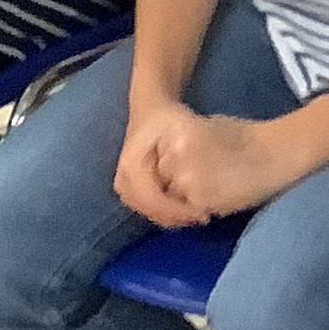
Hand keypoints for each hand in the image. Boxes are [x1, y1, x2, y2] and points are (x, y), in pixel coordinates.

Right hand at [115, 102, 214, 228]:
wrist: (152, 112)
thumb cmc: (168, 120)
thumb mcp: (180, 129)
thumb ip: (185, 153)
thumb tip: (188, 180)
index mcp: (132, 167)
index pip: (153, 201)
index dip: (178, 212)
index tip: (203, 214)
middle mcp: (123, 181)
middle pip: (151, 211)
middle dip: (178, 217)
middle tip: (204, 216)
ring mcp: (125, 188)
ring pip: (151, 213)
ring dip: (175, 217)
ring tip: (198, 213)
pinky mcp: (132, 191)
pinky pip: (152, 209)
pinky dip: (171, 213)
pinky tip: (188, 209)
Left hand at [146, 111, 296, 221]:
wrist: (275, 154)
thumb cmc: (245, 138)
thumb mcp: (205, 129)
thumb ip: (181, 147)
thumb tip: (166, 165)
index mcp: (175, 134)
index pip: (154, 163)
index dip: (167, 170)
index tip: (183, 170)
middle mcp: (175, 156)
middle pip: (160, 181)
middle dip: (172, 185)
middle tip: (198, 182)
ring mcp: (186, 181)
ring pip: (172, 200)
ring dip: (183, 201)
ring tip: (209, 190)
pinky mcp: (200, 202)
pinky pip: (190, 211)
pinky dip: (199, 209)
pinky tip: (217, 198)